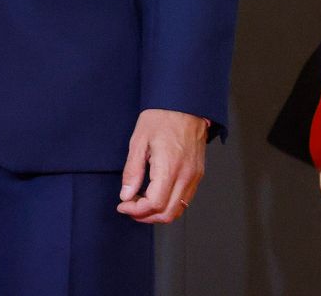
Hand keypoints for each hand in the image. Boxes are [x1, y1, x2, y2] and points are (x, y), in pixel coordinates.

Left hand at [116, 109, 207, 223]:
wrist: (185, 103)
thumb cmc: (162, 117)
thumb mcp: (139, 140)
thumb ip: (132, 171)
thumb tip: (126, 195)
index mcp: (169, 167)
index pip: (154, 204)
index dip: (136, 210)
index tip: (122, 205)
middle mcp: (185, 175)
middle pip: (168, 213)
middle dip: (146, 216)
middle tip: (129, 207)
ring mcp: (194, 176)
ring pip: (178, 210)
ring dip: (158, 213)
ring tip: (140, 202)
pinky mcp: (198, 174)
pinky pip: (185, 199)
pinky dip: (169, 204)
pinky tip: (155, 194)